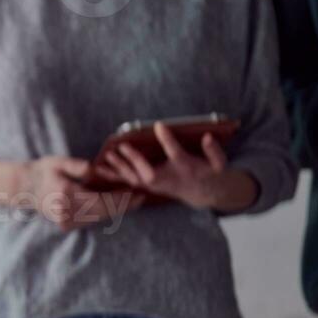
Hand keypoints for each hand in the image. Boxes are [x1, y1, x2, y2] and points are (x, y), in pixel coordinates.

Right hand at [21, 156, 134, 231]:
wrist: (23, 188)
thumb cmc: (42, 171)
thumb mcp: (58, 162)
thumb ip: (77, 166)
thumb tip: (95, 170)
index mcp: (67, 196)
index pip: (101, 201)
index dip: (121, 198)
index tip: (137, 192)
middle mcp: (67, 212)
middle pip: (103, 213)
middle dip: (123, 206)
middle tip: (141, 198)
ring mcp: (66, 221)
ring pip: (98, 218)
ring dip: (116, 211)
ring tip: (132, 202)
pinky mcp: (66, 224)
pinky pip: (90, 220)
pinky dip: (104, 213)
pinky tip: (114, 206)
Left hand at [95, 123, 229, 209]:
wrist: (201, 193)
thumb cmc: (208, 173)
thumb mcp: (218, 163)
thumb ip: (214, 151)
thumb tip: (207, 137)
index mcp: (185, 168)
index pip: (176, 153)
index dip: (168, 140)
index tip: (159, 125)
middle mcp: (168, 179)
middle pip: (149, 173)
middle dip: (135, 160)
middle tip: (121, 146)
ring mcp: (156, 185)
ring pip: (135, 179)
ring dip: (120, 169)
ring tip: (107, 156)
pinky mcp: (147, 186)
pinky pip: (128, 181)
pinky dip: (113, 176)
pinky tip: (99, 168)